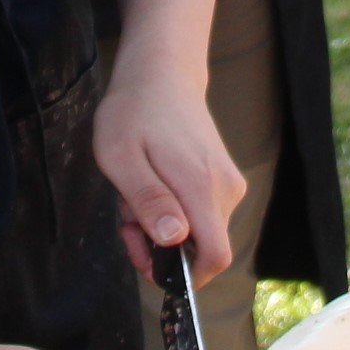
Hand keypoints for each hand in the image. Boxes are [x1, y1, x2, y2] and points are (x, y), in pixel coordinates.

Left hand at [93, 83, 244, 283]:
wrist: (162, 73)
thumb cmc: (134, 111)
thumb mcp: (120, 156)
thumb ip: (149, 200)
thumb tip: (173, 240)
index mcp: (202, 187)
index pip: (215, 257)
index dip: (182, 276)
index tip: (146, 260)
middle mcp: (226, 189)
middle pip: (202, 249)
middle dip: (160, 249)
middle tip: (126, 218)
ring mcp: (228, 184)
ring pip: (199, 233)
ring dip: (162, 229)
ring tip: (135, 193)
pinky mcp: (224, 179)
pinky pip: (201, 216)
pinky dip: (172, 213)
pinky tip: (151, 185)